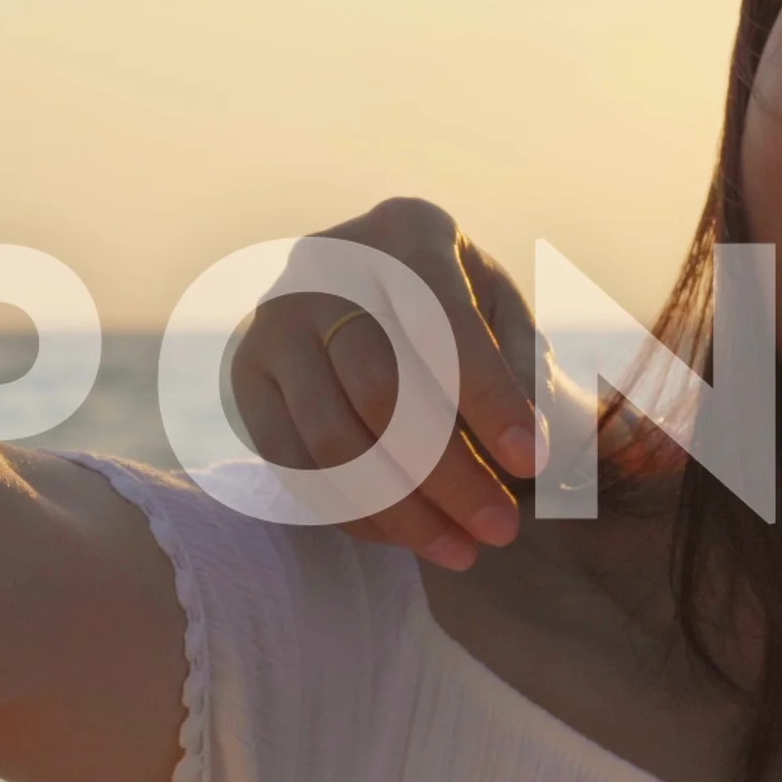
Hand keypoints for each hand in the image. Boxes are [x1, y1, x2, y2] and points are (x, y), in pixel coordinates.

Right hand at [226, 197, 550, 569]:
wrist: (359, 290)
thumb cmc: (452, 306)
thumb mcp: (500, 310)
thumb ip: (523, 363)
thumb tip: (535, 443)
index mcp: (407, 232)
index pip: (444, 323)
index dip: (490, 399)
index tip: (533, 465)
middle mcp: (326, 267)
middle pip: (383, 391)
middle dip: (449, 474)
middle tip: (502, 530)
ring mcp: (275, 322)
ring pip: (332, 440)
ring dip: (402, 510)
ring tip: (463, 550)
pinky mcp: (247, 377)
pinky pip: (295, 466)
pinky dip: (356, 513)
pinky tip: (409, 537)